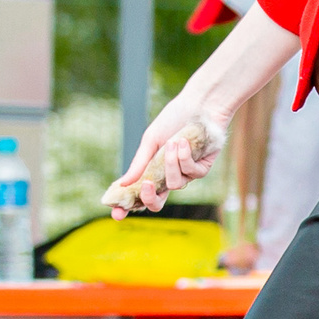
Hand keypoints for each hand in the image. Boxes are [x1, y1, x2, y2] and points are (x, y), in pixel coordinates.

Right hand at [105, 100, 225, 216]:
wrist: (200, 105)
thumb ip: (139, 163)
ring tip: (172, 143)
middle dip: (149, 197)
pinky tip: (184, 142)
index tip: (116, 214)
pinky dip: (185, 157)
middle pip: (157, 202)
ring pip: (175, 184)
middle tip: (145, 185)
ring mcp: (186, 174)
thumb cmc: (173, 119)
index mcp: (152, 170)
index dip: (127, 207)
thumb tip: (123, 184)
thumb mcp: (151, 141)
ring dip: (171, 164)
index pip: (138, 194)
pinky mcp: (202, 168)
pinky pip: (191, 173)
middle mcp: (169, 176)